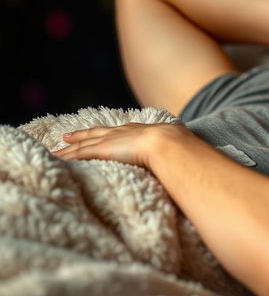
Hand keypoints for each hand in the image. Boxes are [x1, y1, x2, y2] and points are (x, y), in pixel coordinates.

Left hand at [51, 122, 188, 168]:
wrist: (168, 144)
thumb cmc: (175, 148)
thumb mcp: (173, 148)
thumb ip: (172, 154)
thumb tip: (183, 163)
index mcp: (138, 131)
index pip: (117, 132)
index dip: (106, 133)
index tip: (97, 132)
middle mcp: (122, 133)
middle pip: (96, 133)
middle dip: (82, 135)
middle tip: (67, 136)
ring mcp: (111, 141)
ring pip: (84, 144)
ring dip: (69, 148)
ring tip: (57, 150)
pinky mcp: (102, 150)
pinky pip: (79, 154)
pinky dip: (67, 156)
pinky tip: (57, 159)